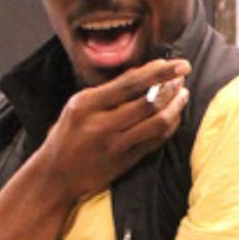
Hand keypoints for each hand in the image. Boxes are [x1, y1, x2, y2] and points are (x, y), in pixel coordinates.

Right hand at [35, 56, 189, 202]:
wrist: (55, 176)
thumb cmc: (67, 135)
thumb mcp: (77, 107)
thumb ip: (108, 92)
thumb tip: (143, 72)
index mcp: (87, 104)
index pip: (130, 83)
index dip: (158, 72)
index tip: (177, 63)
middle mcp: (100, 124)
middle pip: (148, 103)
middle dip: (171, 86)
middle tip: (183, 75)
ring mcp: (115, 145)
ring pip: (156, 123)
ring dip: (175, 107)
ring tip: (183, 94)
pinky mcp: (125, 162)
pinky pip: (155, 141)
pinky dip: (169, 126)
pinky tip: (175, 116)